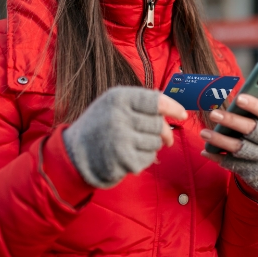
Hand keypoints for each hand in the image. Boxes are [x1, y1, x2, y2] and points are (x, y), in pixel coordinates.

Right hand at [62, 86, 187, 188]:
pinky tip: (130, 155)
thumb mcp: (113, 104)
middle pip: (158, 124)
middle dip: (163, 132)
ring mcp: (121, 138)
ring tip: (135, 144)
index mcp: (118, 97)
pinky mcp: (124, 159)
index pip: (156, 100)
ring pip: (156, 142)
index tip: (182, 115)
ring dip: (152, 146)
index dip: (173, 108)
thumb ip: (141, 102)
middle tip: (164, 137)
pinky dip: (144, 158)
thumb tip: (174, 109)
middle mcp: (119, 116)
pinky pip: (149, 157)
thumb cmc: (100, 125)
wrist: (75, 152)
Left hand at [200, 94, 257, 192]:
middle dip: (232, 121)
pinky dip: (218, 157)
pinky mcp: (253, 171)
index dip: (254, 105)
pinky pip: (232, 163)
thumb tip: (232, 98)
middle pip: (252, 130)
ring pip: (240, 148)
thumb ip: (255, 111)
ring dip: (220, 140)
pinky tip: (206, 150)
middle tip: (213, 114)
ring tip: (203, 133)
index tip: (239, 98)